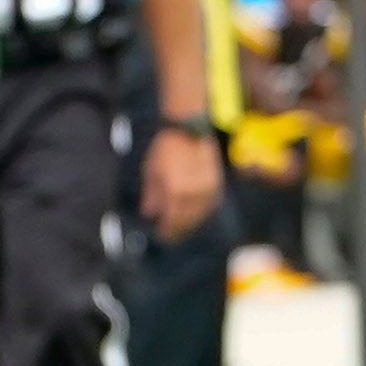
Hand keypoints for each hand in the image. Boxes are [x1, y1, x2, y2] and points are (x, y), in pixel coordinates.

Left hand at [140, 121, 222, 242]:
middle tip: (171, 236)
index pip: (172, 219)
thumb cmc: (165, 148)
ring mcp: (207, 188)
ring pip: (199, 215)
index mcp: (175, 190)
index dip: (166, 230)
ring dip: (190, 223)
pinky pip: (209, 205)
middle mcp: (193, 192)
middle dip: (178, 230)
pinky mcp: (216, 183)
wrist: (188, 128)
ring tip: (181, 228)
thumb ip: (151, 195)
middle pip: (186, 220)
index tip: (161, 235)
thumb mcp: (151, 171)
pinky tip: (193, 215)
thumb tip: (149, 214)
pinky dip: (200, 212)